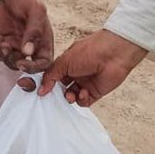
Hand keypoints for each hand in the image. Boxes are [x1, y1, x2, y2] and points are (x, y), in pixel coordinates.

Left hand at [0, 0, 53, 72]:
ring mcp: (19, 43)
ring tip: (2, 42)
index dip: (34, 67)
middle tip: (8, 50)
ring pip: (12, 62)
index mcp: (44, 40)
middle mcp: (33, 45)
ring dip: (5, 56)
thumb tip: (28, 52)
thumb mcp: (35, 11)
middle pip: (27, 65)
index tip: (22, 63)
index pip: (44, 62)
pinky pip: (2, 54)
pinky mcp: (6, 41)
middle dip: (15, 62)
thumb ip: (34, 31)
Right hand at [25, 29, 146, 105]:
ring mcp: (85, 83)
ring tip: (70, 95)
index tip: (40, 91)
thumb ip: (51, 76)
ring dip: (69, 97)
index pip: (53, 76)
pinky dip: (81, 100)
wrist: (114, 53)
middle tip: (52, 97)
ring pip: (72, 96)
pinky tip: (83, 93)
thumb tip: (40, 90)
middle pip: (61, 88)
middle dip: (56, 94)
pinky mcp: (95, 92)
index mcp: (67, 63)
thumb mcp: (65, 61)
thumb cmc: (89, 51)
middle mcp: (76, 73)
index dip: (47, 84)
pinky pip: (84, 101)